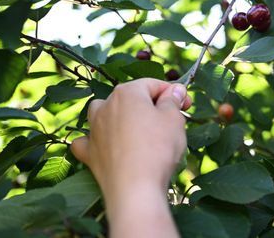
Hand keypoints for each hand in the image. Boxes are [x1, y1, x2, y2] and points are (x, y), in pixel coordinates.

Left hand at [71, 78, 191, 200]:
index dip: (173, 92)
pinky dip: (95, 139)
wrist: (135, 188)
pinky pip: (88, 139)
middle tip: (170, 121)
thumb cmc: (157, 149)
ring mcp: (94, 129)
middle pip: (131, 98)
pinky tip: (104, 144)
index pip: (153, 84)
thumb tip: (175, 90)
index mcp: (127, 93)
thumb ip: (173, 100)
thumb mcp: (173, 119)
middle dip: (150, 106)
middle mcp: (106, 105)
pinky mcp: (89, 152)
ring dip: (119, 115)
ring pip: (105, 112)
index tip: (186, 104)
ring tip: (137, 128)